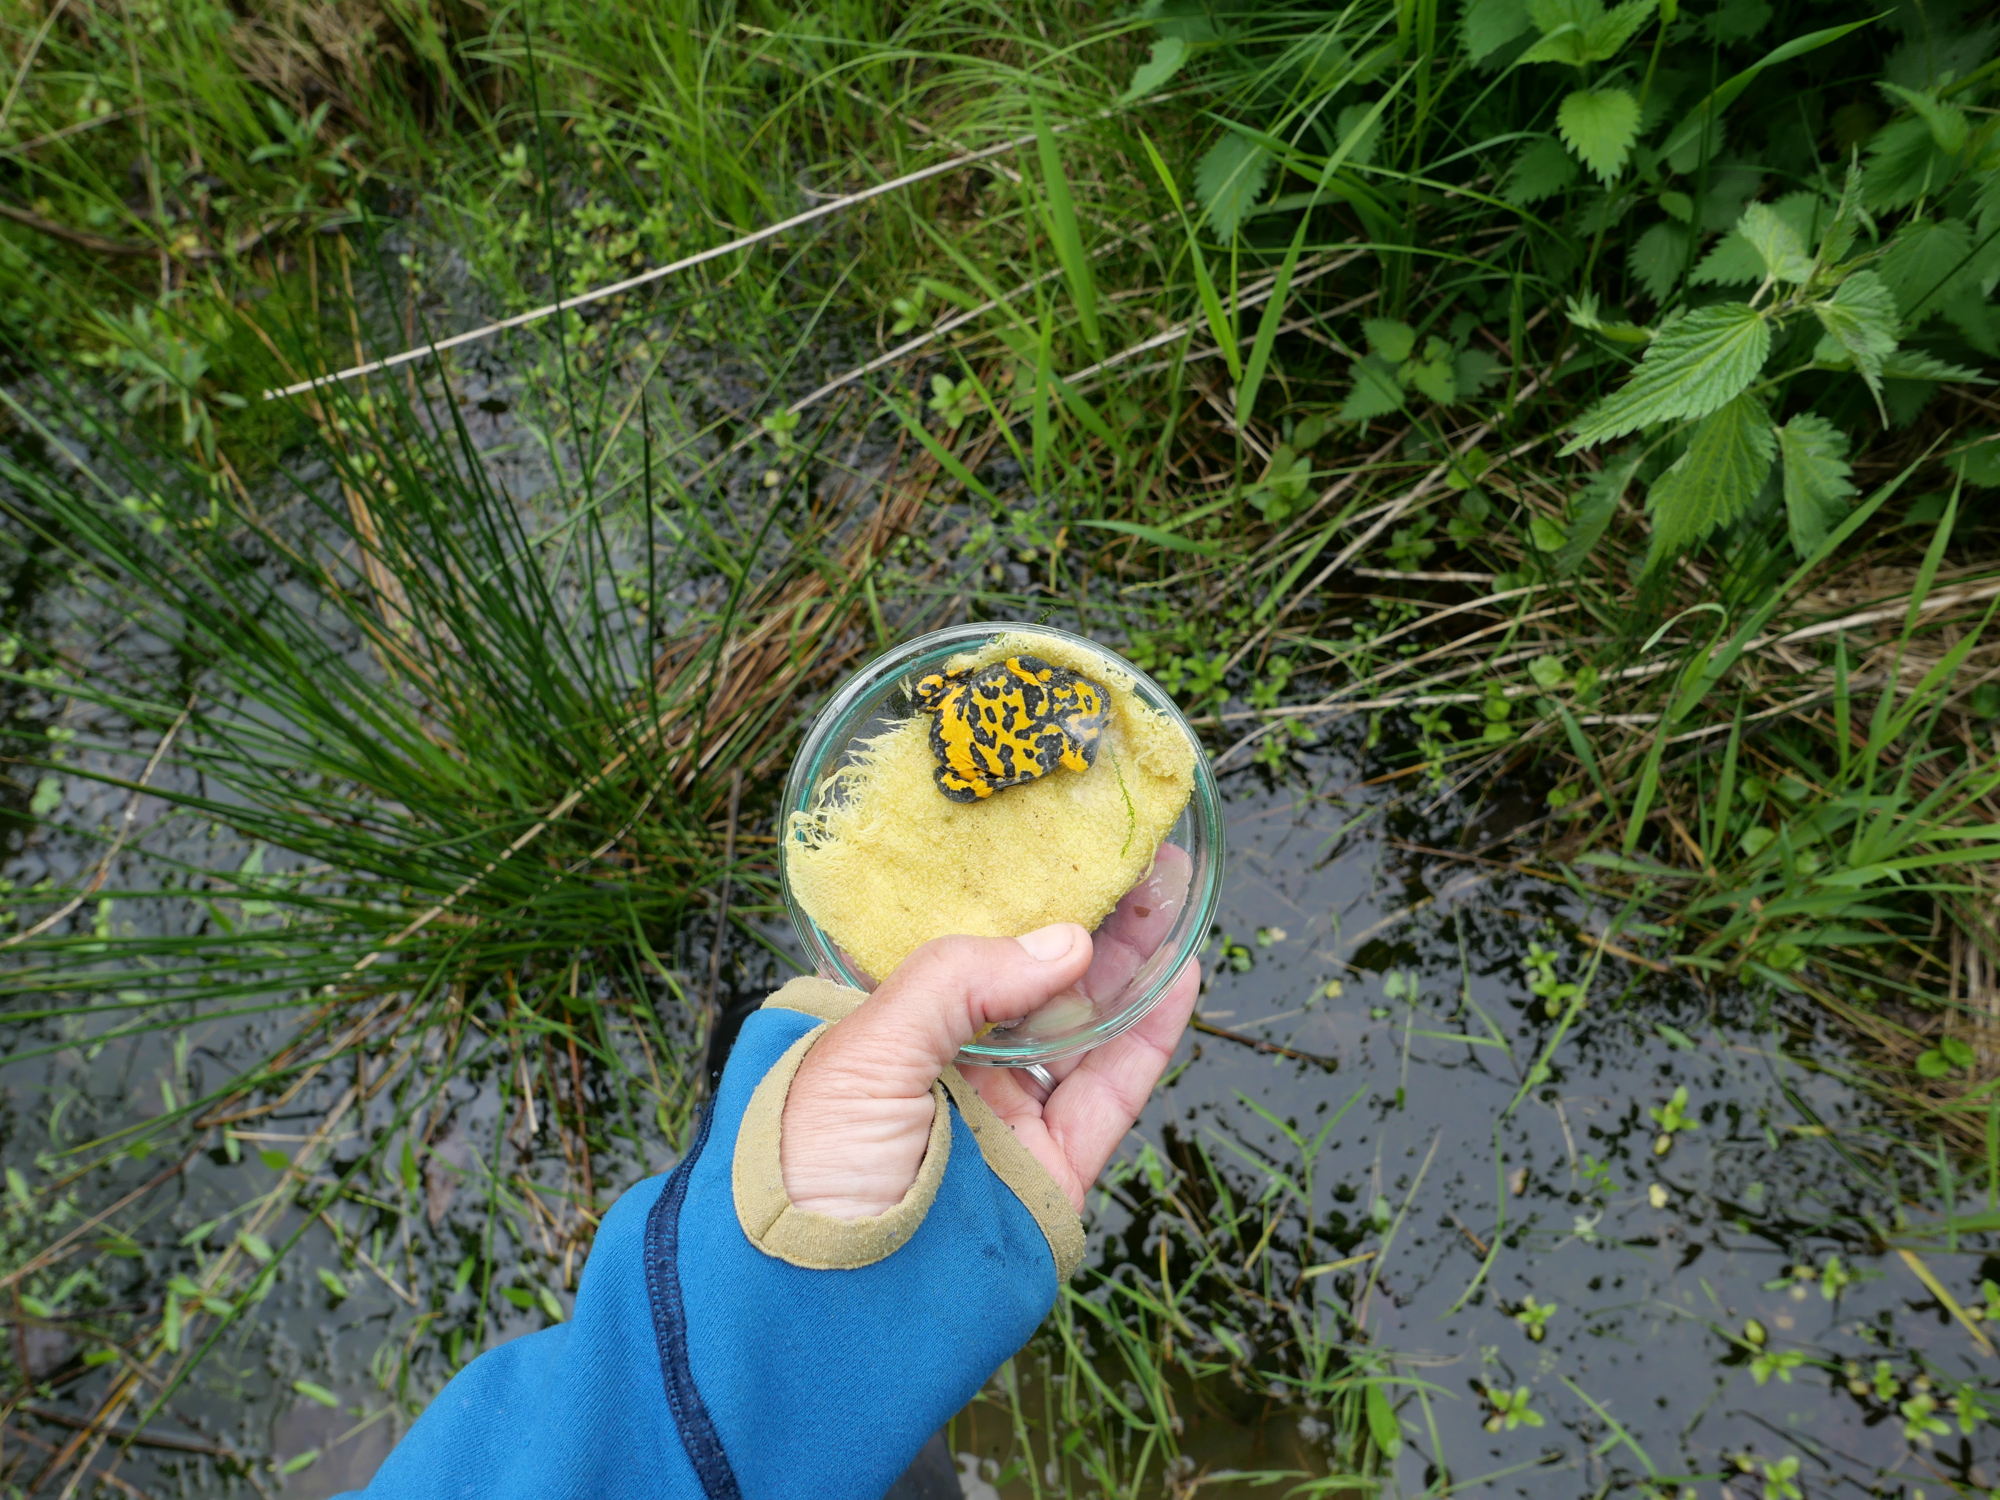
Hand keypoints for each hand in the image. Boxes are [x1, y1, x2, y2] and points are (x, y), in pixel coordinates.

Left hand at [781, 849, 1199, 1218]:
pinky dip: (1150, 1035)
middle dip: (1084, 914)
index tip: (1052, 840)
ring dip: (1129, 959)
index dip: (1004, 891)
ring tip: (1170, 893)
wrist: (819, 1312)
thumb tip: (1063, 942)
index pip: (953, 941)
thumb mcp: (861, 1052)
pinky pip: (1109, 1092)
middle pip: (1029, 975)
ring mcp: (1000, 1113)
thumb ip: (956, 983)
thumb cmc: (808, 1169)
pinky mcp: (1049, 1167)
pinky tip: (1179, 975)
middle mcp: (945, 1062)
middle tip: (1135, 856)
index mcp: (884, 1024)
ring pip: (1080, 1023)